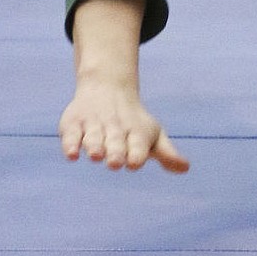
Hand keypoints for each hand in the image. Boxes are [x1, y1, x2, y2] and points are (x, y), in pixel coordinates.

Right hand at [59, 77, 188, 171]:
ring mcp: (93, 125)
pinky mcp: (73, 124)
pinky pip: (70, 135)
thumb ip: (167, 153)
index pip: (138, 144)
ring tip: (96, 155)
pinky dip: (70, 144)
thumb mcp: (152, 135)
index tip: (135, 162)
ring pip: (93, 137)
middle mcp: (115, 128)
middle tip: (115, 162)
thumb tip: (185, 168)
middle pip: (115, 142)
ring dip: (94, 145)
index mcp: (136, 132)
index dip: (137, 153)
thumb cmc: (134, 122)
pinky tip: (72, 154)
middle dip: (115, 151)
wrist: (107, 87)